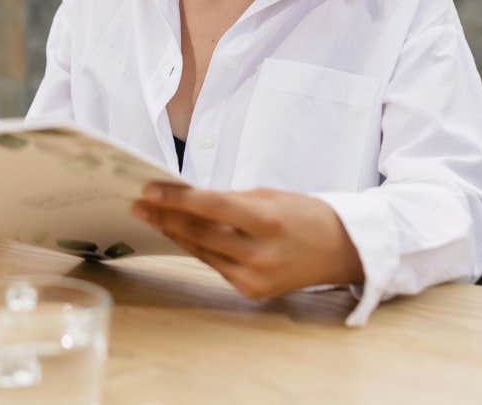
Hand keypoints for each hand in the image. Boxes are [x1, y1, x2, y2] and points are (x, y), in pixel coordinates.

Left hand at [131, 183, 364, 299]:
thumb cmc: (304, 215)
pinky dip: (196, 249)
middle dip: (165, 216)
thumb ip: (229, 201)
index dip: (176, 199)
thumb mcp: (270, 197)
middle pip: (199, 233)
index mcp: (266, 221)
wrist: (342, 251)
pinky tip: (178, 235)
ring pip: (201, 252)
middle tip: (139, 203)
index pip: (210, 207)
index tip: (148, 190)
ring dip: (173, 233)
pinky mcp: (251, 292)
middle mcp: (259, 254)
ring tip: (150, 216)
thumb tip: (186, 199)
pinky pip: (214, 266)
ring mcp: (254, 277)